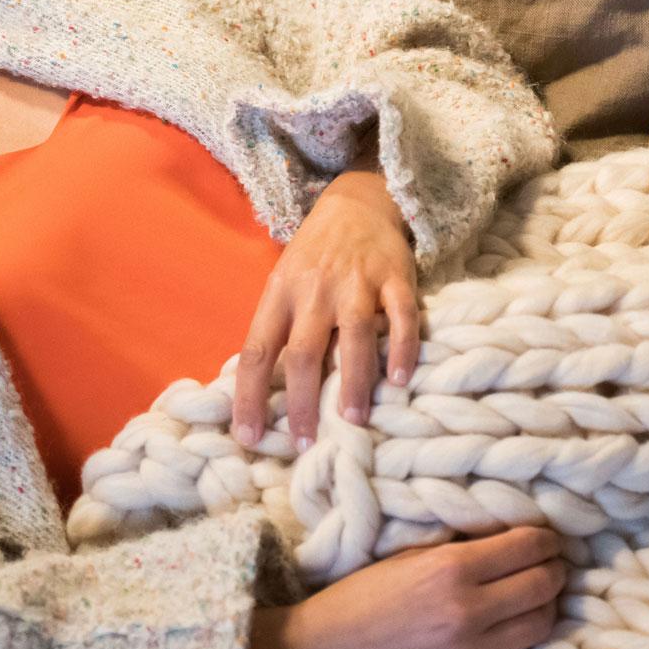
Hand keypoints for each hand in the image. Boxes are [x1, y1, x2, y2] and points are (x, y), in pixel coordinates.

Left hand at [231, 168, 419, 452]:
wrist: (355, 204)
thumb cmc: (313, 258)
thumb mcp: (282, 286)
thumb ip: (277, 330)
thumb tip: (260, 392)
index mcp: (278, 296)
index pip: (255, 352)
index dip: (248, 396)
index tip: (248, 437)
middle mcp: (313, 292)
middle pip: (301, 352)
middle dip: (301, 403)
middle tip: (304, 444)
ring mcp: (356, 284)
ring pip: (352, 338)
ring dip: (353, 383)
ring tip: (352, 421)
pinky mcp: (394, 278)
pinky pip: (401, 318)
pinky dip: (401, 350)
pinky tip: (400, 380)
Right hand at [248, 526, 568, 648]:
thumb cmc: (356, 599)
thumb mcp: (402, 557)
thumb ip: (453, 547)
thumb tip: (499, 535)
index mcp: (448, 570)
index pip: (526, 548)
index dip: (544, 538)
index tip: (545, 535)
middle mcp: (468, 612)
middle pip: (543, 586)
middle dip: (553, 568)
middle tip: (549, 561)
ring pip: (540, 624)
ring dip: (545, 604)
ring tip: (535, 592)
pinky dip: (521, 634)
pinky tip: (509, 622)